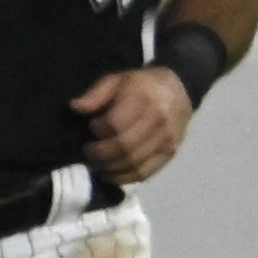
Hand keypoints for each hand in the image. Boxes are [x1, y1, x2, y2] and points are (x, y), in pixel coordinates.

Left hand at [72, 67, 192, 182]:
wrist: (182, 88)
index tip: (91, 127)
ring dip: (109, 168)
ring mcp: (167, 138)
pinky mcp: (170, 152)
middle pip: (123, 147)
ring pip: (132, 163)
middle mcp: (159, 120)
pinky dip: (124, 178)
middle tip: (89, 151)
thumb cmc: (142, 85)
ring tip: (99, 162)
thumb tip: (75, 107)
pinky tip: (112, 172)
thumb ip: (96, 93)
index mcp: (144, 98)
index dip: (97, 130)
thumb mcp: (118, 80)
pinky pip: (144, 173)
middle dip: (99, 154)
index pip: (115, 124)